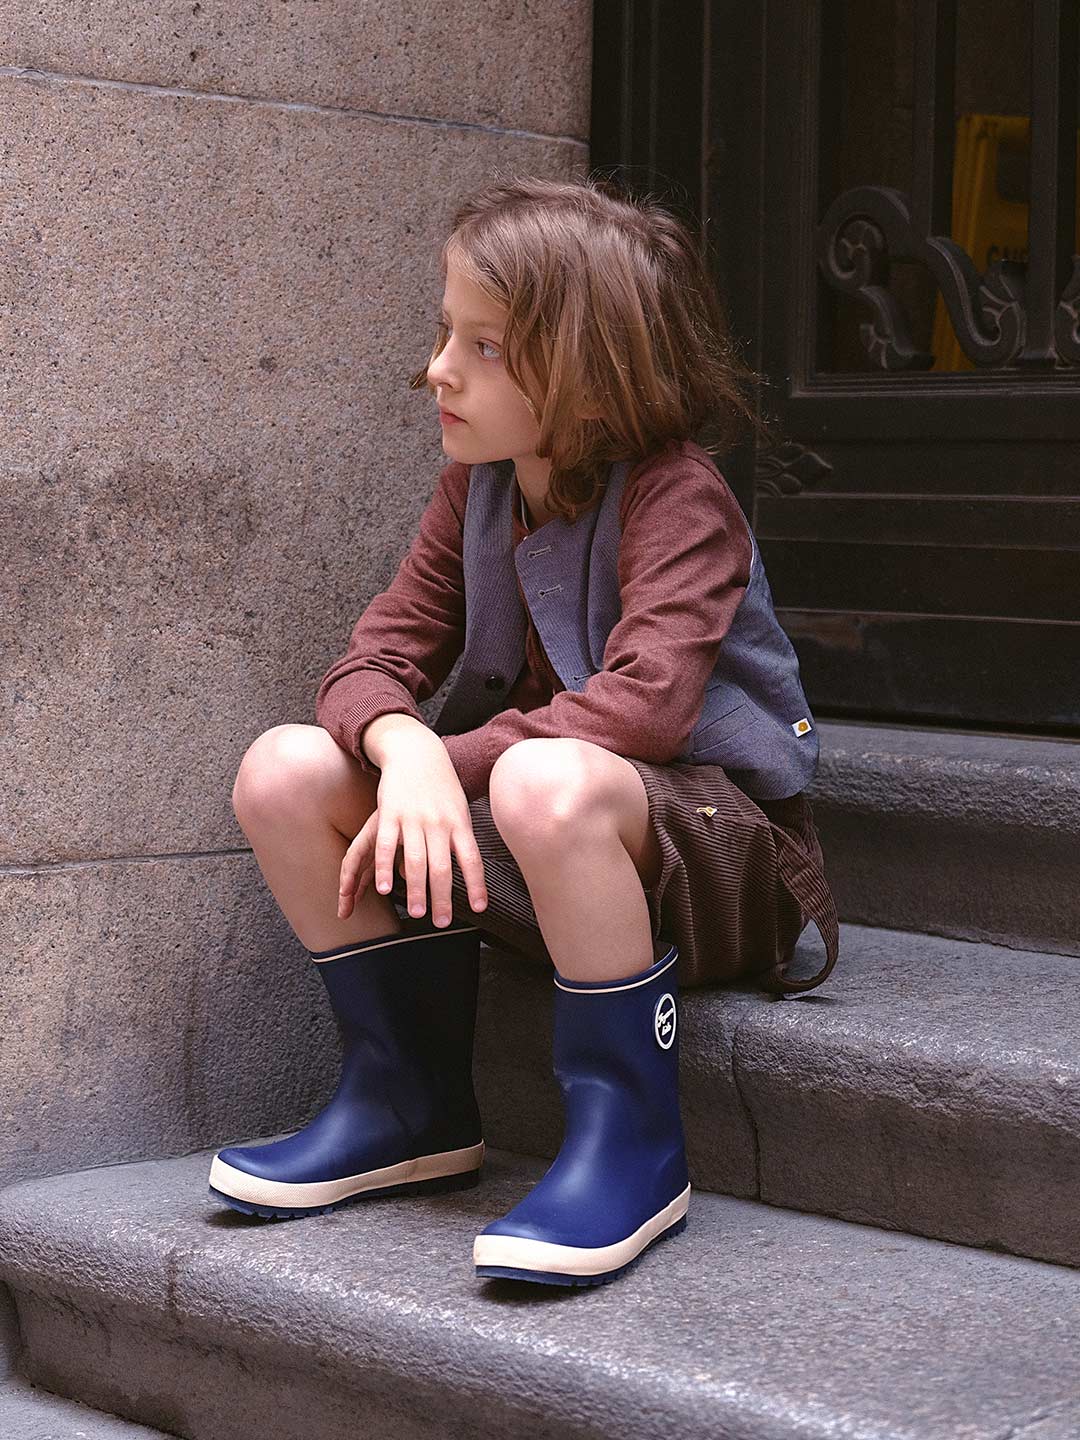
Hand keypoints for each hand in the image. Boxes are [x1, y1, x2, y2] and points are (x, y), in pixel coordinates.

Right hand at [337, 730, 487, 926]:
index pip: (471, 859)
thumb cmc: (442, 787)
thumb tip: (472, 871)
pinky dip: (385, 868)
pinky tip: (384, 888)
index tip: (478, 908)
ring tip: (417, 913)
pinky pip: (387, 845)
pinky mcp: (390, 813)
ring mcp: (413, 818)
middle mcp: (438, 822)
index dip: (476, 885)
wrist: (416, 752)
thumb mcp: (461, 808)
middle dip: (442, 897)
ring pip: (415, 860)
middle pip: (442, 867)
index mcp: (460, 823)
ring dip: (416, 889)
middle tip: (441, 922)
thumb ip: (464, 838)